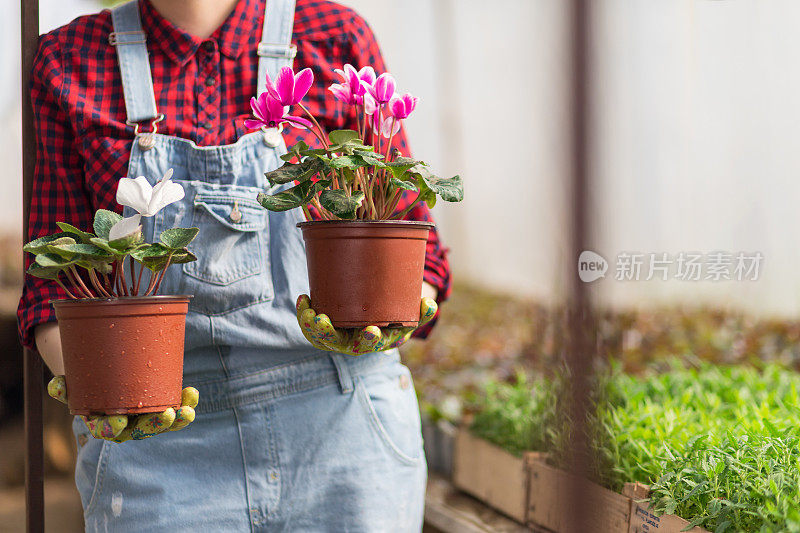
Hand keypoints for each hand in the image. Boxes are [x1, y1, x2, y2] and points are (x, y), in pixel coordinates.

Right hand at [47, 376, 198, 442]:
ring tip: (188, 410)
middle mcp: (127, 426)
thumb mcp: (73, 384)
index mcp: (104, 424)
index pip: (108, 431)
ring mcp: (145, 419)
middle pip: (142, 430)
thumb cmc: (88, 382)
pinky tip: (192, 395)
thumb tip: (56, 386)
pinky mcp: (161, 408)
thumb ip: (63, 387)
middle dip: (156, 425)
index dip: (113, 428)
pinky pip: (175, 410)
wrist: (107, 376)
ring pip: (163, 423)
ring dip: (177, 419)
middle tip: (167, 415)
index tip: (120, 421)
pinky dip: (185, 404)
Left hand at [296, 294, 436, 355]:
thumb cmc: (394, 319)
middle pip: (339, 344)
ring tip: (309, 311)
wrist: (376, 323)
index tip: (371, 329)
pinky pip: (311, 329)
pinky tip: (304, 298)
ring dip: (312, 326)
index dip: (371, 338)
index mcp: (377, 342)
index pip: (373, 344)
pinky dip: (305, 315)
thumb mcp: (410, 317)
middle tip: (323, 320)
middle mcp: (355, 344)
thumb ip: (422, 312)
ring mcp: (338, 339)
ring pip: (321, 338)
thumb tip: (430, 304)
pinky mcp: (326, 332)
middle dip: (328, 333)